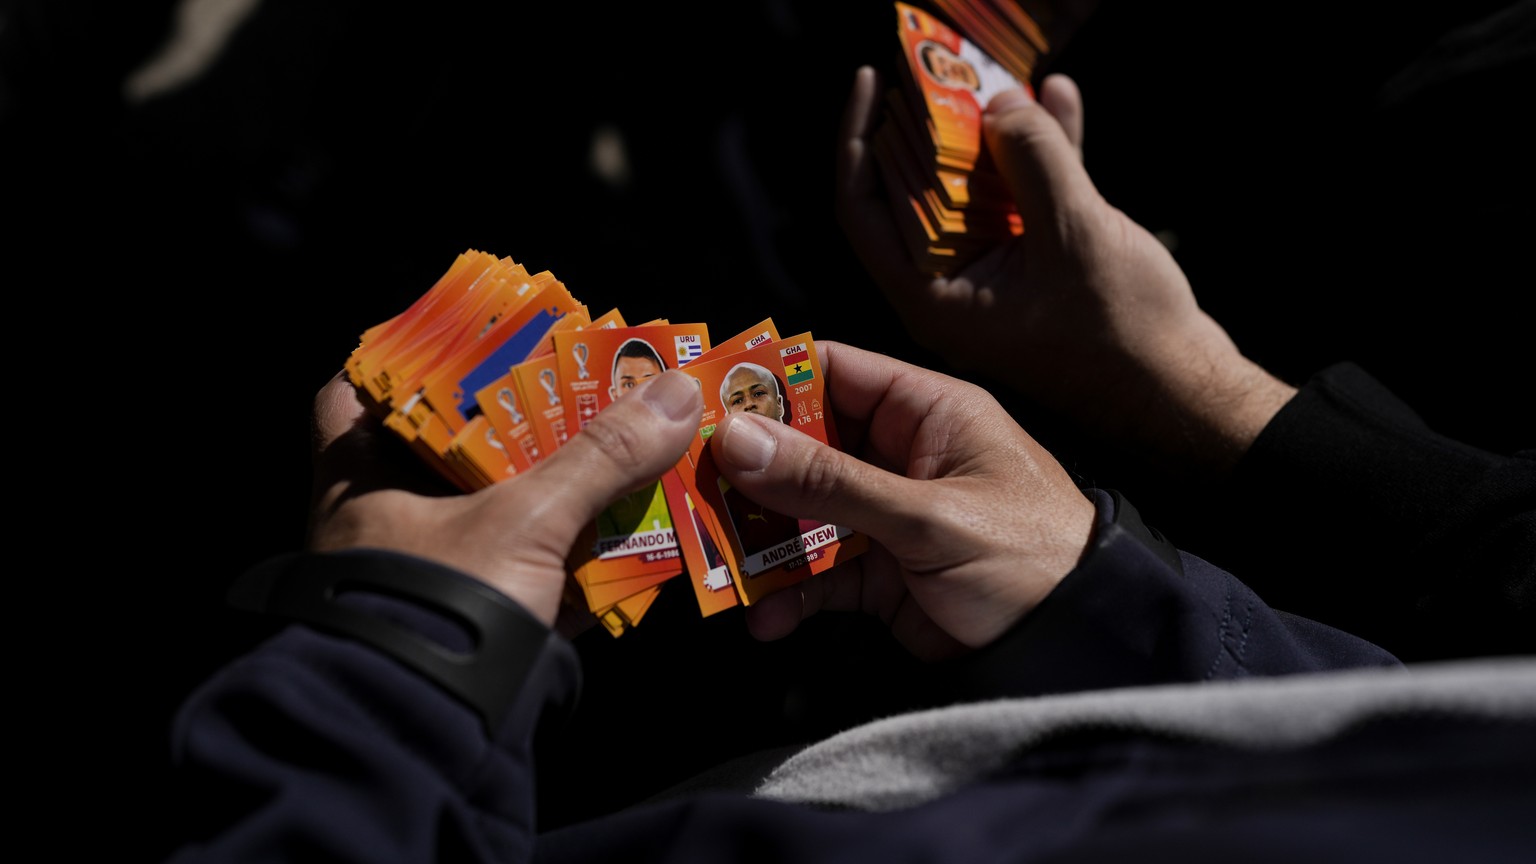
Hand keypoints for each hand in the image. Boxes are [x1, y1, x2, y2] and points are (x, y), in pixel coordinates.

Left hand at [307, 369, 702, 632]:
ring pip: (491, 515)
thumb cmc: (441, 606)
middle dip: (517, 425)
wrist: (422, 737)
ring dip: (553, 495)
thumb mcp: (527, 520)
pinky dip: (567, 565)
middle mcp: (381, 521)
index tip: (473, 339)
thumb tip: (675, 394)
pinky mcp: (463, 627)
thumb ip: (602, 457)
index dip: (410, 356)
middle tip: (577, 394)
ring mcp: (421, 576)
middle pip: (448, 448)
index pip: (359, 390)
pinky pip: (520, 578)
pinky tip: (624, 548)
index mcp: (361, 478)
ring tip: (619, 460)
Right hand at [707, 341, 1094, 660]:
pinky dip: (787, 595)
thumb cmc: (1031, 558)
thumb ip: (831, 482)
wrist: (1078, 649)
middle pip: (802, 447)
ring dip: (758, 540)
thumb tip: (738, 438)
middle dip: (746, 471)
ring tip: (716, 565)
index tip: (702, 396)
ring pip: (800, 515)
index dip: (768, 380)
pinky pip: (816, 574)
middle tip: (687, 488)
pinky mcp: (880, 576)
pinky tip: (765, 617)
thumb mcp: (928, 515)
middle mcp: (900, 457)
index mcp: (927, 413)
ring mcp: (886, 517)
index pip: (833, 372)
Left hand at [837, 67, 1294, 478]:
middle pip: (915, 188)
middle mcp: (949, 284)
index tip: (874, 80)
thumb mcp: (1074, 234)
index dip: (861, 139)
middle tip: (938, 65)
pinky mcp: (1037, 262)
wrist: (1181, 387)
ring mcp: (993, 272)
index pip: (866, 206)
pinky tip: (1057, 97)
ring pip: (971, 186)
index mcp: (931, 293)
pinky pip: (1021, 196)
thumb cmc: (1123, 334)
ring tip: (993, 73)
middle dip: (928, 121)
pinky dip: (1037, 151)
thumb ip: (1033, 162)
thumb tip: (998, 103)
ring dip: (987, 129)